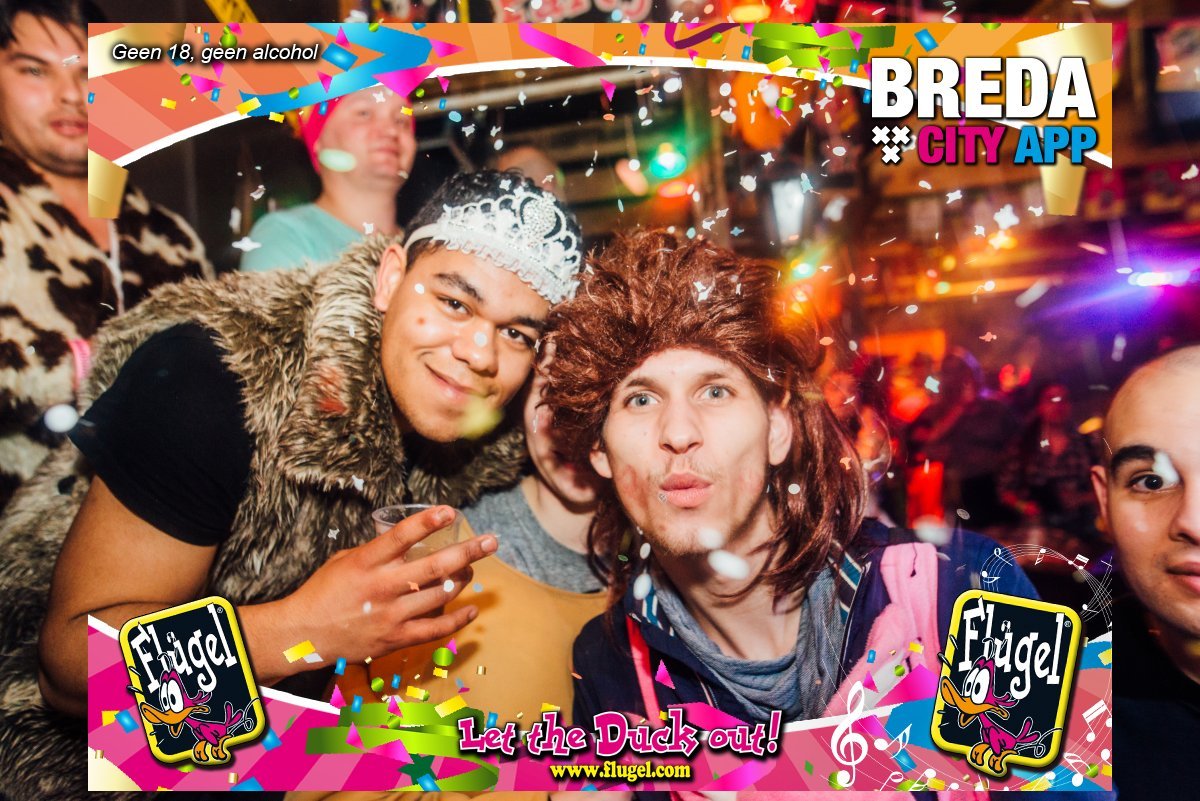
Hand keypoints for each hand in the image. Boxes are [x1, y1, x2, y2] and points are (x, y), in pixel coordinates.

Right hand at [273, 506, 495, 670]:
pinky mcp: (396, 638)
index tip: (450, 510)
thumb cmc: (324, 592)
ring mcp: (392, 615)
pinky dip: (458, 620)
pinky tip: (471, 609)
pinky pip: (436, 629)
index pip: (401, 537)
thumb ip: (377, 551)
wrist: (304, 635)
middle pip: (434, 566)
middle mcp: (383, 587)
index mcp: (366, 563)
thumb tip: (408, 541)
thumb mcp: (344, 560)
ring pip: (441, 595)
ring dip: (462, 579)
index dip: (428, 522)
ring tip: (472, 568)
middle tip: (491, 541)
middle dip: (468, 552)